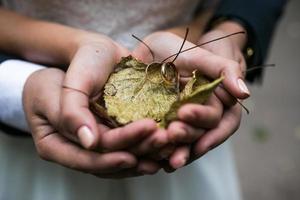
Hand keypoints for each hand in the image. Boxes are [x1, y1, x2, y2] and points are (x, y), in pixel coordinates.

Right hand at [23, 68, 160, 177]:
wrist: (98, 54)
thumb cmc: (79, 65)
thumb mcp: (69, 83)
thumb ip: (72, 111)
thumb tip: (89, 142)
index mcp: (54, 141)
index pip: (85, 157)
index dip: (108, 160)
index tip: (131, 156)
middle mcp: (77, 146)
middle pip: (109, 158)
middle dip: (136, 153)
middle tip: (160, 143)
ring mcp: (99, 140)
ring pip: (123, 155)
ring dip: (147, 153)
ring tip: (169, 145)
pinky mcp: (116, 131)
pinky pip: (132, 145)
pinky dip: (149, 145)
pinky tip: (167, 144)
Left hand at [132, 29, 248, 168]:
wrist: (158, 47)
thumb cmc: (188, 50)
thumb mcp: (206, 55)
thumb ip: (225, 70)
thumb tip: (244, 93)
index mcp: (215, 103)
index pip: (219, 123)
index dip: (211, 132)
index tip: (197, 135)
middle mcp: (198, 115)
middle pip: (199, 133)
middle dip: (189, 136)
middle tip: (174, 133)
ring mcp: (178, 120)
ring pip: (182, 140)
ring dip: (176, 150)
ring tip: (165, 160)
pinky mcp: (159, 121)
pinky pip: (163, 137)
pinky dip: (159, 147)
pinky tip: (152, 158)